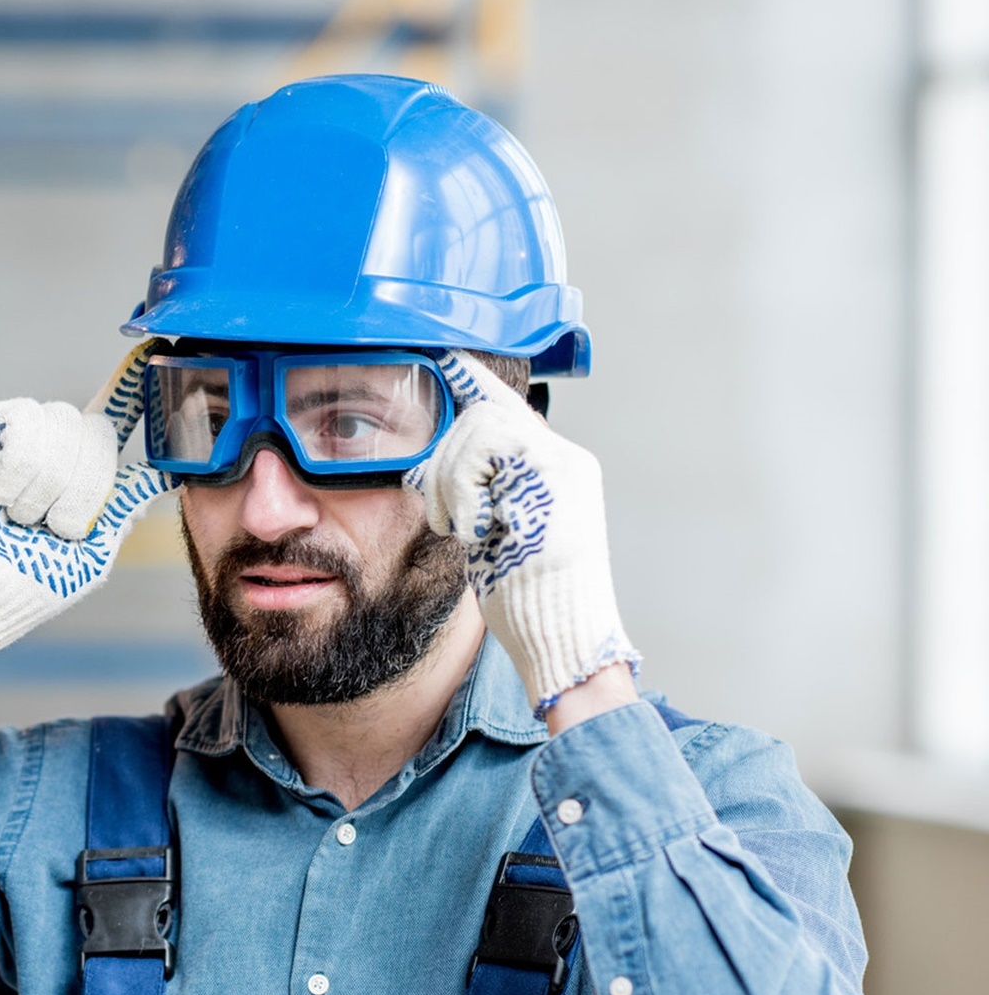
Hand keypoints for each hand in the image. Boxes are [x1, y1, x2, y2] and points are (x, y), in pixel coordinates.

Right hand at [0, 344, 174, 685]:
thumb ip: (121, 509)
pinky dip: (19, 467)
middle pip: (98, 430)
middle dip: (84, 488)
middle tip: (53, 527)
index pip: (113, 419)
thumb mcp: (90, 556)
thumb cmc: (22, 586)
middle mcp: (52, 447)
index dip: (131, 386)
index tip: (153, 353)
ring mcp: (17, 434)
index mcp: (80, 474)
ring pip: (64, 425)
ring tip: (16, 517)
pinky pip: (26, 420)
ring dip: (46, 485)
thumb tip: (162, 475)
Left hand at [404, 351, 638, 711]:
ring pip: (478, 429)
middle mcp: (564, 460)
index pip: (510, 409)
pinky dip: (465, 492)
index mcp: (555, 470)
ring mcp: (562, 466)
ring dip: (452, 482)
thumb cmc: (528, 599)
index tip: (448, 357)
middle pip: (481, 417)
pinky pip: (484, 451)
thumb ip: (477, 495)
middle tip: (448, 519)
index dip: (476, 380)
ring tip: (466, 530)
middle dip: (446, 464)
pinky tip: (479, 530)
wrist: (564, 637)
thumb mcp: (495, 535)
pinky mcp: (552, 479)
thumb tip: (428, 473)